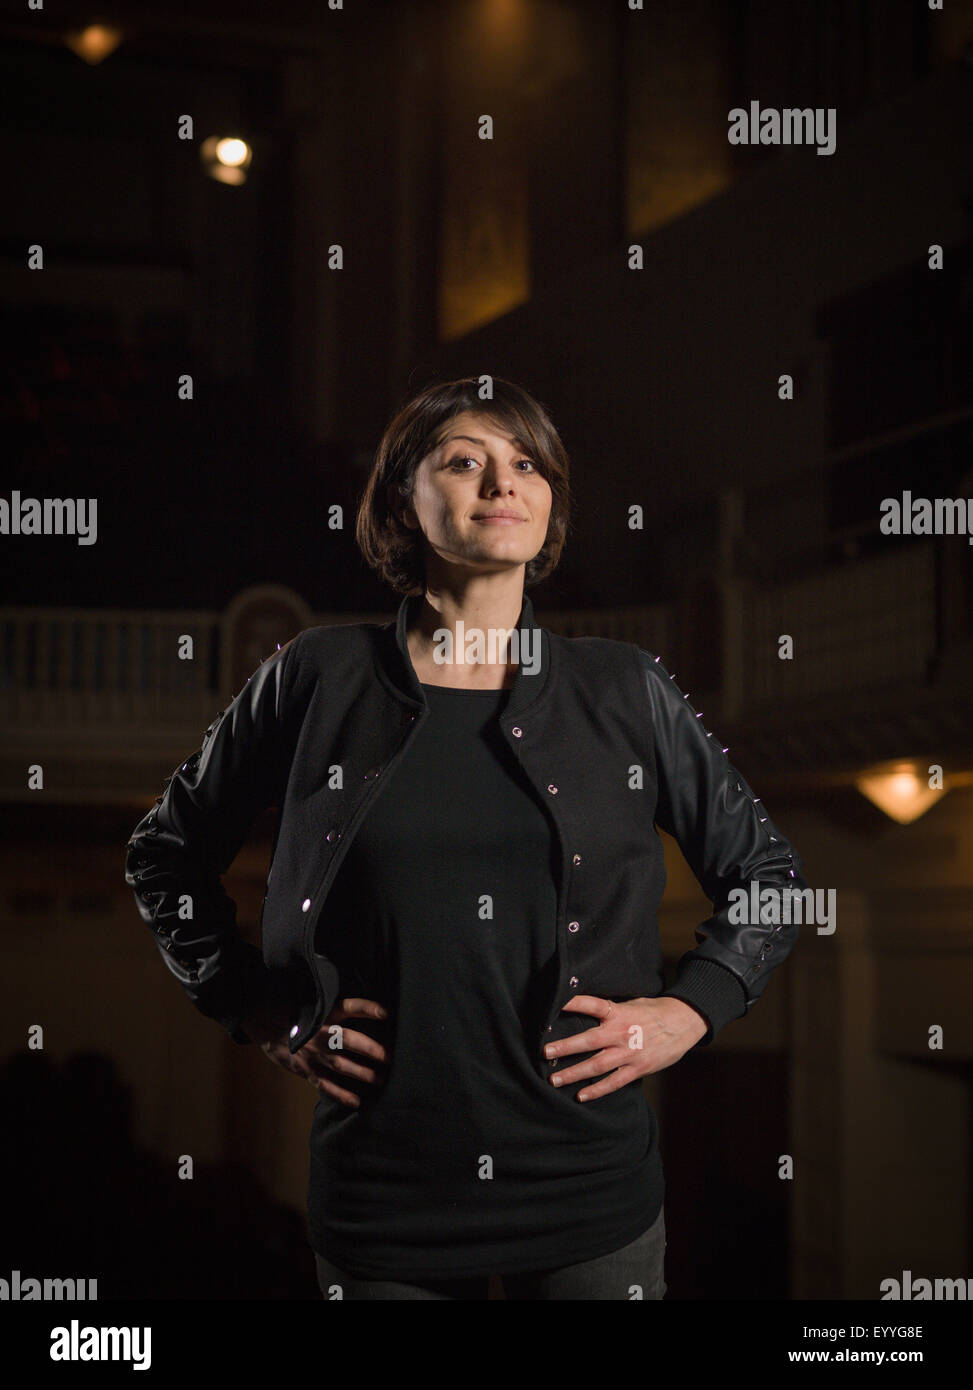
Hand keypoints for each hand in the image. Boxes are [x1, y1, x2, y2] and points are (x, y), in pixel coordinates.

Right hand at [242, 996, 390, 1108]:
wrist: (268, 1029)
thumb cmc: (301, 1016)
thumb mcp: (319, 1006)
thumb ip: (341, 1008)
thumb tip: (375, 1008)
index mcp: (324, 1013)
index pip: (348, 1007)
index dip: (366, 1008)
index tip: (385, 1013)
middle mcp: (319, 1033)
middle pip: (347, 1039)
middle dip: (369, 1049)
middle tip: (389, 1057)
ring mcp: (312, 1053)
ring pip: (340, 1065)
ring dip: (361, 1073)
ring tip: (380, 1080)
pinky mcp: (305, 1070)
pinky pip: (324, 1084)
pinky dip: (340, 1094)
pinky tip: (356, 1101)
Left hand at [543, 995, 707, 1101]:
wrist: (684, 1022)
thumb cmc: (654, 1010)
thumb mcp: (631, 1002)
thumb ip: (610, 1009)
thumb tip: (585, 1010)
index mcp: (618, 1012)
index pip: (591, 1004)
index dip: (572, 1003)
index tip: (554, 1005)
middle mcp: (621, 1032)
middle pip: (588, 1041)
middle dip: (565, 1047)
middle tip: (545, 1053)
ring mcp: (629, 1053)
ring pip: (597, 1065)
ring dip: (574, 1073)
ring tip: (555, 1079)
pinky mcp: (638, 1068)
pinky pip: (614, 1082)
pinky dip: (597, 1090)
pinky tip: (581, 1095)